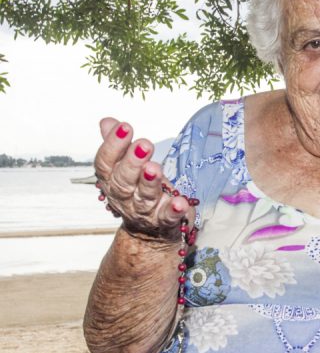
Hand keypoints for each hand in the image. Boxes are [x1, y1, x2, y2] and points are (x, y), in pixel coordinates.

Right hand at [94, 117, 192, 240]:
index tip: (125, 127)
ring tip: (154, 168)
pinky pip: (168, 216)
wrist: (151, 230)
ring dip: (150, 182)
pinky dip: (174, 210)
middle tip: (144, 144)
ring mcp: (145, 211)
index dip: (112, 146)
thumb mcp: (128, 166)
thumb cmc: (139, 190)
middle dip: (132, 162)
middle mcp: (125, 198)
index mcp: (112, 181)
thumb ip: (119, 145)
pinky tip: (181, 202)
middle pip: (123, 181)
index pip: (105, 164)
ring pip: (144, 197)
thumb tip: (107, 121)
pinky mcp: (164, 221)